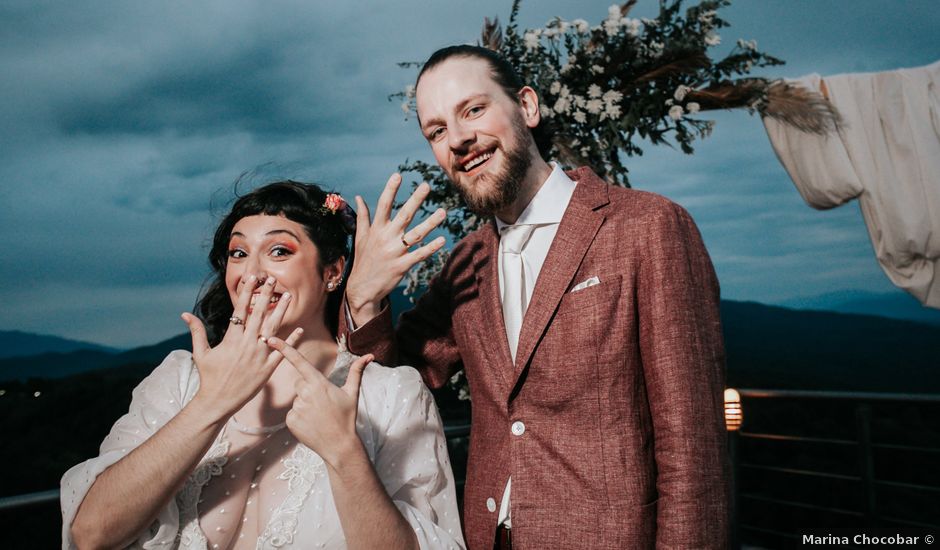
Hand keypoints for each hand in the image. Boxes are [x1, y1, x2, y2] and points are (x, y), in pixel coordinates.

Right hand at [182, 275, 301, 419]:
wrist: (218, 401)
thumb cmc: (209, 377)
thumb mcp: (200, 353)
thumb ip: (197, 331)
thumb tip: (185, 314)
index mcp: (231, 339)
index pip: (241, 310)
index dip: (247, 293)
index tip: (252, 278)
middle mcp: (247, 344)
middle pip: (259, 314)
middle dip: (266, 295)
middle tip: (273, 279)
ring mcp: (259, 356)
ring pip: (273, 329)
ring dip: (281, 311)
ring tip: (288, 297)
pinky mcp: (268, 368)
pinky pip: (282, 352)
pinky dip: (292, 341)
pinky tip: (300, 329)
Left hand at [268, 335, 372, 466]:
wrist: (339, 445)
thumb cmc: (347, 417)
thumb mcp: (352, 393)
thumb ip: (357, 371)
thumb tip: (369, 356)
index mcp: (319, 384)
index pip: (299, 362)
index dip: (285, 349)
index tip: (271, 340)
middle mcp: (305, 394)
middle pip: (299, 383)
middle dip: (308, 389)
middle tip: (323, 403)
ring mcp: (297, 408)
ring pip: (297, 399)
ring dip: (305, 404)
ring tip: (319, 416)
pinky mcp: (290, 421)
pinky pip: (292, 413)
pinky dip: (300, 417)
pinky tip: (311, 424)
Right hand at [345, 173, 446, 324]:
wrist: (362, 288)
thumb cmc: (364, 260)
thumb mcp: (360, 237)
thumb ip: (362, 217)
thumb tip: (358, 197)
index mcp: (376, 229)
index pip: (383, 205)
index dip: (390, 190)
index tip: (398, 175)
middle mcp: (386, 238)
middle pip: (403, 215)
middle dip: (415, 200)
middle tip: (426, 185)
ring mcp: (395, 252)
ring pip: (416, 235)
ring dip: (430, 223)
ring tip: (443, 212)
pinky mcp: (402, 266)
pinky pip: (419, 255)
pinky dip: (431, 248)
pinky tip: (442, 240)